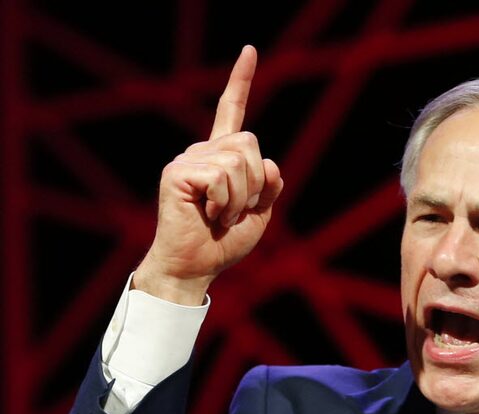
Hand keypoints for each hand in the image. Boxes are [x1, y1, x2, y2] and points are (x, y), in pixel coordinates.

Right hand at [134, 45, 282, 304]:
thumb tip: (269, 163)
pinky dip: (226, 202)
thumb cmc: (224, 242)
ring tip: (222, 215)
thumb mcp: (259, 211)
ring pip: (239, 162)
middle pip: (250, 144)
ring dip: (241, 198)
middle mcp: (202, 152)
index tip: (250, 51)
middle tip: (235, 209)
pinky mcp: (178, 173)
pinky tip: (210, 215)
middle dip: (255, 182)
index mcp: (220, 158)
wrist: (196, 266)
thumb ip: (268, 184)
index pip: (231, 113)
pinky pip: (222, 177)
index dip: (241, 82)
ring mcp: (188, 160)